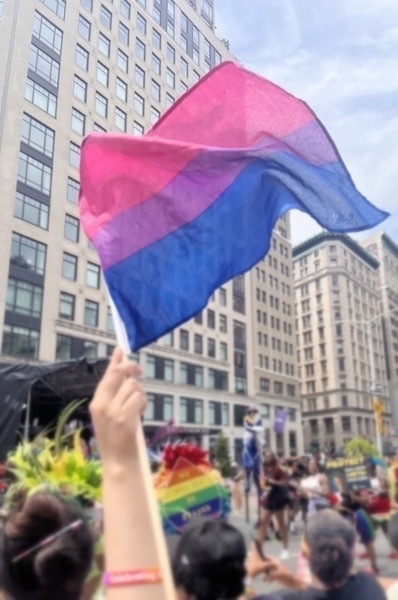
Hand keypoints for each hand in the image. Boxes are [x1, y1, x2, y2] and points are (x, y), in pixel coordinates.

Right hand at [89, 347, 144, 464]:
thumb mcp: (109, 415)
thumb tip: (123, 374)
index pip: (106, 375)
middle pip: (118, 374)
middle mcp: (101, 405)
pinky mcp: (124, 418)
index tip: (121, 349)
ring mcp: (112, 411)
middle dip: (131, 368)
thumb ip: (114, 395)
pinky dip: (143, 403)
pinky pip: (138, 398)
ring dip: (140, 394)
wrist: (118, 462)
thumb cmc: (116, 439)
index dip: (115, 361)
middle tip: (140, 371)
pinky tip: (140, 413)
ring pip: (132, 386)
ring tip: (138, 408)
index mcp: (96, 403)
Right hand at [261, 556, 303, 588]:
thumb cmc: (285, 575)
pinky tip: (266, 580)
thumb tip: (264, 578)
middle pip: (266, 563)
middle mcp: (274, 565)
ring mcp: (275, 570)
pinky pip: (269, 575)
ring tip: (260, 574)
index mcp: (275, 561)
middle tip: (257, 568)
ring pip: (267, 569)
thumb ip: (270, 576)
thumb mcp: (278, 574)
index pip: (268, 557)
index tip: (257, 559)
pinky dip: (267, 577)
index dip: (263, 557)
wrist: (291, 581)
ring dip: (264, 572)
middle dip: (262, 566)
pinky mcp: (275, 575)